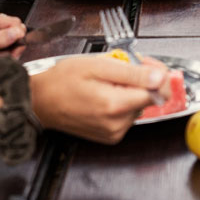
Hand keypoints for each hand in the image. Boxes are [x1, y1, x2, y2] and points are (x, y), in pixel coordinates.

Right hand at [30, 56, 169, 144]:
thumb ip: (133, 73)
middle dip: (141, 80)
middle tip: (122, 67)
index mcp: (115, 106)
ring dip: (130, 91)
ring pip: (138, 106)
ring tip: (107, 81)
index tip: (146, 63)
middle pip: (148, 99)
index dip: (156, 74)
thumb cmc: (62, 81)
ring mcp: (114, 133)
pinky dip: (121, 103)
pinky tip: (105, 94)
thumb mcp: (97, 66)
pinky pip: (127, 116)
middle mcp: (117, 124)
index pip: (158, 92)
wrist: (39, 101)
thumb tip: (160, 77)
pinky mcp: (110, 136)